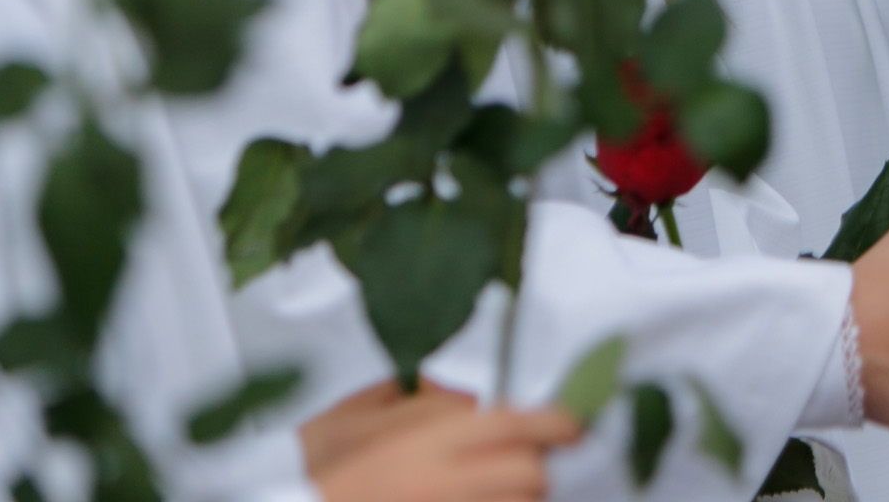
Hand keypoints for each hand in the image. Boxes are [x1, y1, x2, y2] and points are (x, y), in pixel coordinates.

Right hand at [304, 381, 580, 501]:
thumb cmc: (317, 472)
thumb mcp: (358, 415)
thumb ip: (420, 399)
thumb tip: (471, 397)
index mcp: (426, 442)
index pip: (521, 426)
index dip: (559, 425)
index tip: (572, 427)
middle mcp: (444, 485)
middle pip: (532, 475)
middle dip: (534, 470)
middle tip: (519, 467)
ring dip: (517, 500)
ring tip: (492, 492)